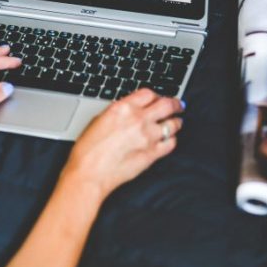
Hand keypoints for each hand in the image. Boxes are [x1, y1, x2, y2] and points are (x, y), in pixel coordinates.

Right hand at [62, 89, 183, 198]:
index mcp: (123, 108)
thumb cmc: (88, 150)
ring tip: (176, 122)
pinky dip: (172, 140)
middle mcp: (138, 120)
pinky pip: (171, 143)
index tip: (158, 98)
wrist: (89, 173)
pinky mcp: (152, 154)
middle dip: (175, 104)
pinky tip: (168, 140)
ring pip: (173, 124)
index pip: (149, 93)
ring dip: (176, 122)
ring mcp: (148, 137)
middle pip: (167, 104)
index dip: (156, 95)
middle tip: (178, 105)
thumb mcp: (100, 120)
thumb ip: (120, 112)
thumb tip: (131, 110)